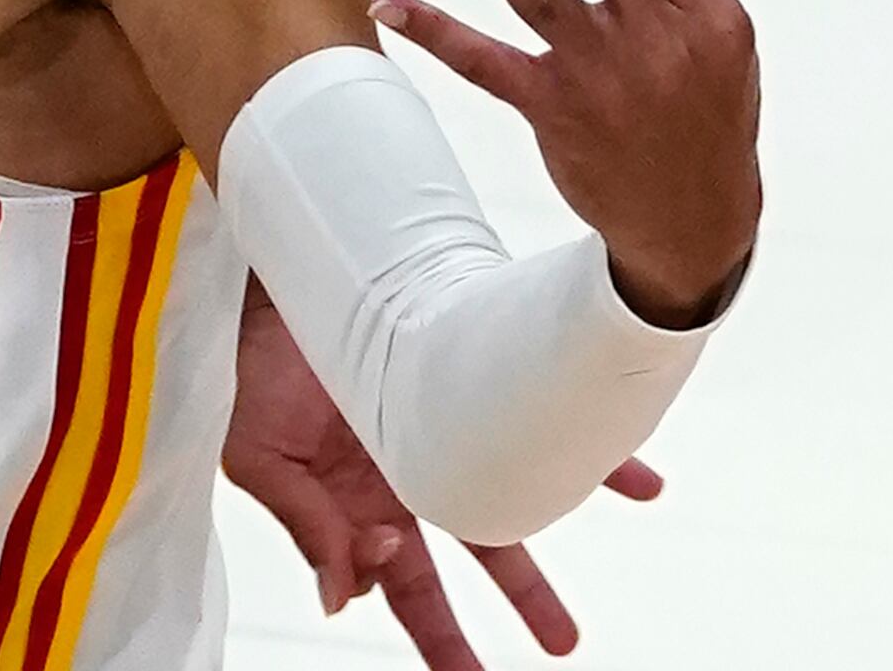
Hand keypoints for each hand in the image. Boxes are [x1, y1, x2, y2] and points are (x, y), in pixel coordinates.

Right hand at [223, 284, 660, 663]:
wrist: (277, 260)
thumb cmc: (250, 357)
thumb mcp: (259, 451)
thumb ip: (304, 525)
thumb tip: (342, 600)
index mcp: (358, 501)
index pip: (404, 581)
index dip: (421, 604)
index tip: (393, 558)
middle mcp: (415, 470)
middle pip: (481, 546)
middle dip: (521, 598)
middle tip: (561, 643)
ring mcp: (450, 420)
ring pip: (523, 488)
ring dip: (561, 522)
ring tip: (613, 554)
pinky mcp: (476, 368)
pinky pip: (549, 414)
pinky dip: (596, 454)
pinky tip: (641, 481)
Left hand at [374, 0, 762, 326]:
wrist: (695, 224)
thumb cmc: (706, 110)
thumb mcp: (721, 41)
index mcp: (709, 14)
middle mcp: (657, 41)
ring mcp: (600, 77)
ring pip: (542, 1)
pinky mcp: (551, 111)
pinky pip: (484, 64)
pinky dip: (435, 31)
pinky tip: (388, 3)